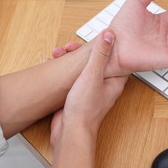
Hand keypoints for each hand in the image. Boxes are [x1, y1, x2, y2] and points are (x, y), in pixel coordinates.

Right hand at [52, 30, 127, 145]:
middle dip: (81, 51)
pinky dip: (62, 69)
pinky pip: (71, 77)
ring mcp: (90, 90)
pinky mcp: (77, 95)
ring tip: (57, 54)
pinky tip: (51, 64)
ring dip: (69, 59)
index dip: (107, 46)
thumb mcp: (93, 75)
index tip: (97, 38)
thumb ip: (101, 55)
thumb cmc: (85, 108)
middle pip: (96, 61)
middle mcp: (104, 85)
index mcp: (114, 81)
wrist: (70, 131)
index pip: (116, 59)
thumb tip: (110, 35)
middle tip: (69, 47)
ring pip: (82, 68)